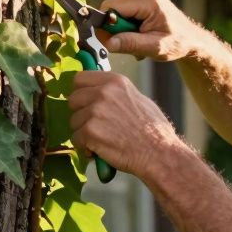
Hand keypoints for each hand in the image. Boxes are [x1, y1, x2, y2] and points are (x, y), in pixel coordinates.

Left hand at [68, 71, 183, 178]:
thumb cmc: (154, 130)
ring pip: (74, 121)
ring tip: (102, 140)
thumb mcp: (138, 99)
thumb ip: (117, 93)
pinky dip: (84, 147)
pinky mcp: (90, 131)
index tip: (85, 102)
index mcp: (116, 81)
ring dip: (83, 133)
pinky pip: (75, 139)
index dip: (80, 92)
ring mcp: (95, 111)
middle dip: (80, 113)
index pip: (80, 78)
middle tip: (94, 126)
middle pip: (73, 99)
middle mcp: (104, 92)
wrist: (158, 153)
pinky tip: (99, 150)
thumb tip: (99, 91)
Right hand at [98, 0, 201, 61]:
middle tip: (129, 44)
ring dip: (121, 28)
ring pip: (116, 10)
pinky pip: (123, 10)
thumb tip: (107, 42)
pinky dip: (126, 24)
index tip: (110, 42)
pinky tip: (139, 33)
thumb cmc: (178, 43)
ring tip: (137, 40)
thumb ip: (130, 43)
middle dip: (115, 27)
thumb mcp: (154, 47)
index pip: (111, 6)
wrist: (192, 40)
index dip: (106, 25)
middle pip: (112, 7)